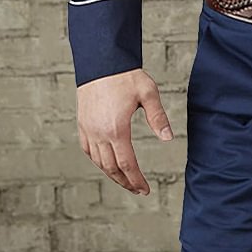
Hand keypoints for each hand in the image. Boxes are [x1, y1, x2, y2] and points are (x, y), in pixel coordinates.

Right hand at [76, 68, 173, 195]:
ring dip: (111, 174)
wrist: (101, 62)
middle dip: (125, 182)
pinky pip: (88, 150)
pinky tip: (106, 163)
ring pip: (98, 162)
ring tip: (125, 179)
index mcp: (117, 129)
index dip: (136, 180)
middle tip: (137, 189)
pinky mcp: (82, 124)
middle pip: (111, 168)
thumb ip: (158, 117)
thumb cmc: (126, 76)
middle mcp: (100, 134)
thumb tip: (168, 138)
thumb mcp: (148, 93)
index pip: (127, 164)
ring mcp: (88, 130)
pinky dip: (97, 161)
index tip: (145, 190)